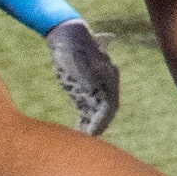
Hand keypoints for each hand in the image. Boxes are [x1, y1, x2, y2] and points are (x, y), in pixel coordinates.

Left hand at [43, 19, 119, 135]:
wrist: (66, 34)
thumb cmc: (73, 46)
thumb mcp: (79, 59)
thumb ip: (88, 72)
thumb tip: (95, 87)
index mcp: (108, 78)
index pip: (110, 106)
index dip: (103, 121)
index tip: (93, 133)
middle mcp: (105, 86)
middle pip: (105, 112)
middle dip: (98, 127)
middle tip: (87, 141)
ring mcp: (95, 88)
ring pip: (95, 113)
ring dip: (90, 126)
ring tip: (81, 140)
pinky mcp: (84, 91)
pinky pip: (86, 110)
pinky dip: (83, 121)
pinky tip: (76, 131)